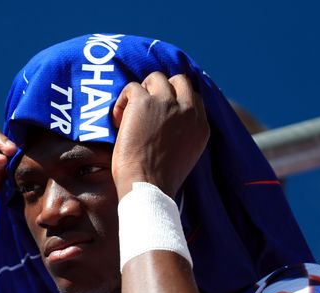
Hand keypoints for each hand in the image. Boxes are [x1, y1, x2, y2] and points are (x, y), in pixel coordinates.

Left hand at [111, 72, 209, 198]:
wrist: (147, 186)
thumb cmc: (159, 180)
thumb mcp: (185, 155)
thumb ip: (184, 134)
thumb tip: (169, 125)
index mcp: (200, 125)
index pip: (193, 97)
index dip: (175, 100)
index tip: (160, 112)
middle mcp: (187, 110)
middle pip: (178, 80)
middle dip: (161, 89)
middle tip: (144, 109)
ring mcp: (166, 103)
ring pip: (155, 78)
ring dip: (142, 92)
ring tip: (129, 115)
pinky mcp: (144, 102)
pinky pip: (131, 87)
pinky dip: (122, 101)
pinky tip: (118, 121)